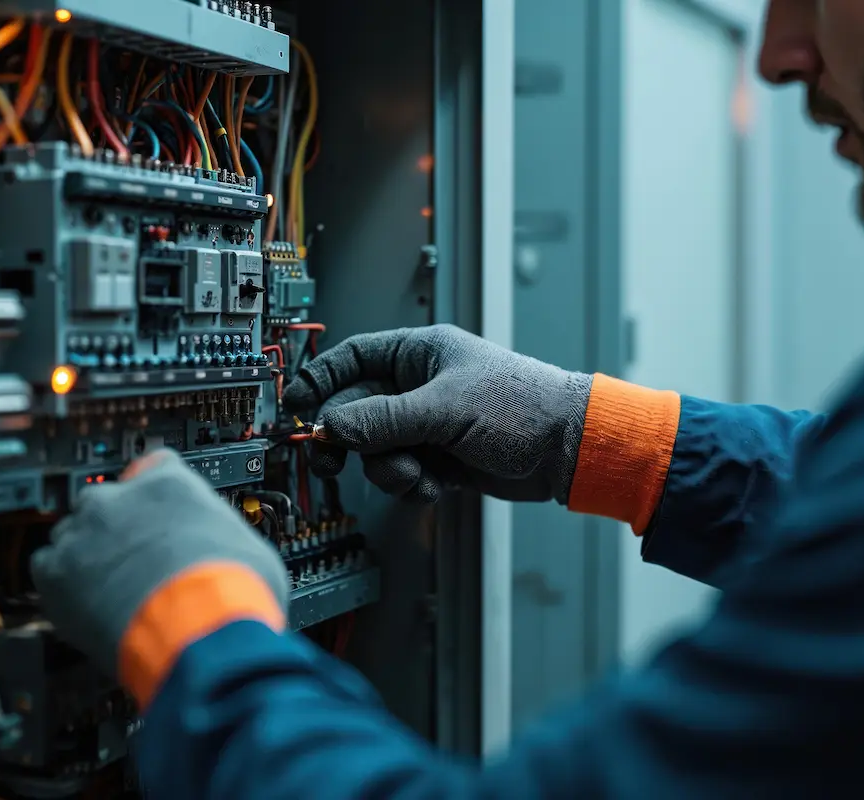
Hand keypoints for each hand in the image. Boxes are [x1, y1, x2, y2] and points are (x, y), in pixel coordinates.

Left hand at [30, 449, 288, 681]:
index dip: (153, 496)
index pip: (152, 468)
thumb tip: (224, 548)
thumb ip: (219, 533)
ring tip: (109, 589)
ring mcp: (84, 532)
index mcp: (169, 483)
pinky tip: (83, 603)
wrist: (200, 631)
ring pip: (73, 533)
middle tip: (134, 561)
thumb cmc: (231, 592)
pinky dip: (60, 585)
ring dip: (87, 556)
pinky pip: (46, 568)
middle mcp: (120, 498)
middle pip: (106, 500)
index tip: (155, 514)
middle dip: (116, 529)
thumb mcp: (246, 545)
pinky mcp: (56, 572)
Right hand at [283, 324, 592, 503]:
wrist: (568, 450)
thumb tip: (333, 426)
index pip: (352, 358)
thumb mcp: (445, 409)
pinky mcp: (440, 458)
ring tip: (418, 475)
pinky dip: (413, 485)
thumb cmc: (523, 407)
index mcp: (420, 353)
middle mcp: (419, 386)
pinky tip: (438, 486)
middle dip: (355, 441)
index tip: (295, 406)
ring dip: (389, 469)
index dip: (319, 381)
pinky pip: (402, 474)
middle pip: (357, 412)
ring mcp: (428, 424)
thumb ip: (384, 419)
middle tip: (333, 459)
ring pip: (377, 450)